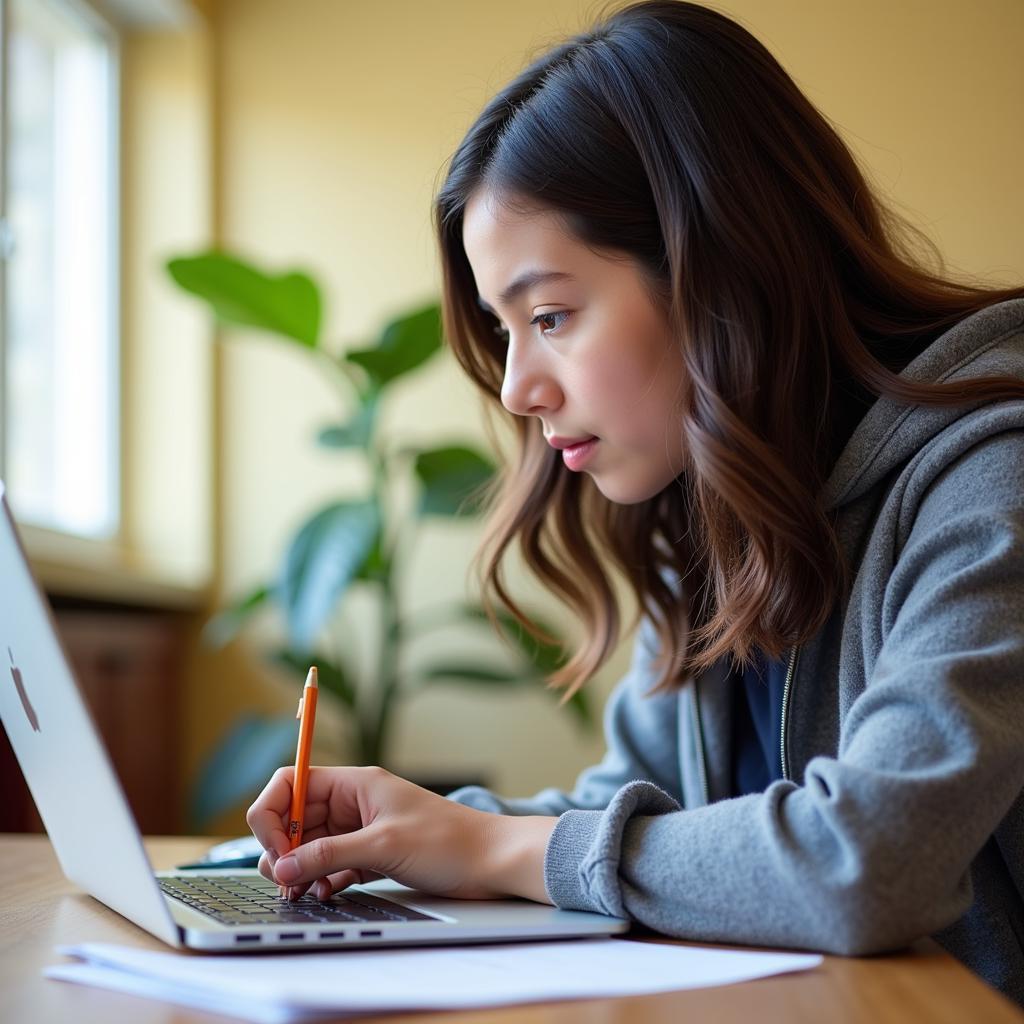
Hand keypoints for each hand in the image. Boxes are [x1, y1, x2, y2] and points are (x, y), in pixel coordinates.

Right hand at [246, 765, 555, 903]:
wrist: (492, 862)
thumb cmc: (449, 842)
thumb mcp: (383, 846)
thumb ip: (328, 854)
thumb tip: (282, 866)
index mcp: (356, 784)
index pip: (293, 782)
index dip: (273, 812)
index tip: (275, 847)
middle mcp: (354, 802)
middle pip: (296, 816)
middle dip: (282, 847)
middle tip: (284, 880)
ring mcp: (362, 828)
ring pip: (311, 843)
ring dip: (300, 867)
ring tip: (300, 892)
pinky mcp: (372, 854)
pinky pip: (332, 863)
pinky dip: (322, 878)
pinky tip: (326, 893)